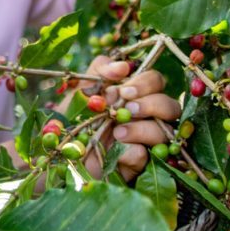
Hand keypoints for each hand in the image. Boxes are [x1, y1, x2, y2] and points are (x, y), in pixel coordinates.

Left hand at [83, 56, 180, 181]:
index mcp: (134, 95)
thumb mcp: (82, 89)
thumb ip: (101, 71)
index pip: (156, 81)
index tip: (125, 91)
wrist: (58, 150)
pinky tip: (117, 151)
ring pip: (164, 132)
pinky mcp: (139, 164)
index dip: (146, 83)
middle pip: (170, 106)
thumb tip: (123, 66)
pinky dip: (133, 152)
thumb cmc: (73, 116)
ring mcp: (145, 141)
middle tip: (128, 110)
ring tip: (117, 132)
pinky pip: (147, 156)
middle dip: (152, 105)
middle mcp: (146, 116)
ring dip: (142, 129)